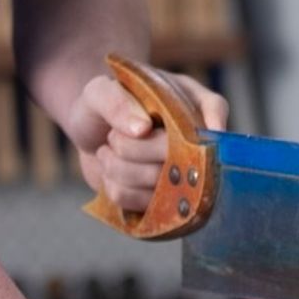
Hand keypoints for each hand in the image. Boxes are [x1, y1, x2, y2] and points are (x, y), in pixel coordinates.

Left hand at [64, 70, 228, 216]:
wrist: (85, 136)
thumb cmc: (99, 107)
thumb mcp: (98, 92)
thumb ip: (116, 102)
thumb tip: (143, 129)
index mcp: (187, 101)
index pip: (214, 108)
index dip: (208, 123)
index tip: (179, 132)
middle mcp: (192, 137)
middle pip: (183, 155)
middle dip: (136, 150)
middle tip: (112, 138)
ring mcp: (181, 172)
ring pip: (160, 184)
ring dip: (120, 170)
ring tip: (108, 153)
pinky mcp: (163, 200)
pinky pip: (144, 205)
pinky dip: (119, 190)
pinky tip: (112, 175)